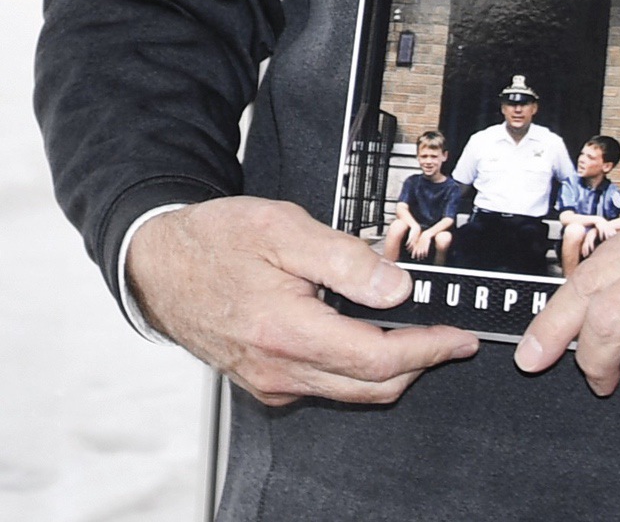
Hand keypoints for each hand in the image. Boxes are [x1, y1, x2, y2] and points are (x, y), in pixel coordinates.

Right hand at [127, 197, 477, 406]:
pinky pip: (325, 385)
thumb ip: (345, 259)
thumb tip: (397, 288)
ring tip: (415, 325)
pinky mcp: (265, 381)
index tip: (460, 337)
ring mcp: (271, 382)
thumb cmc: (216, 240)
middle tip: (450, 335)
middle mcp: (279, 371)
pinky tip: (367, 329)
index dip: (428, 349)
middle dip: (420, 363)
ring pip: (350, 390)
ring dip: (390, 365)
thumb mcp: (284, 228)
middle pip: (371, 386)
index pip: (377, 359)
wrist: (159, 263)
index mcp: (286, 332)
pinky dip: (358, 365)